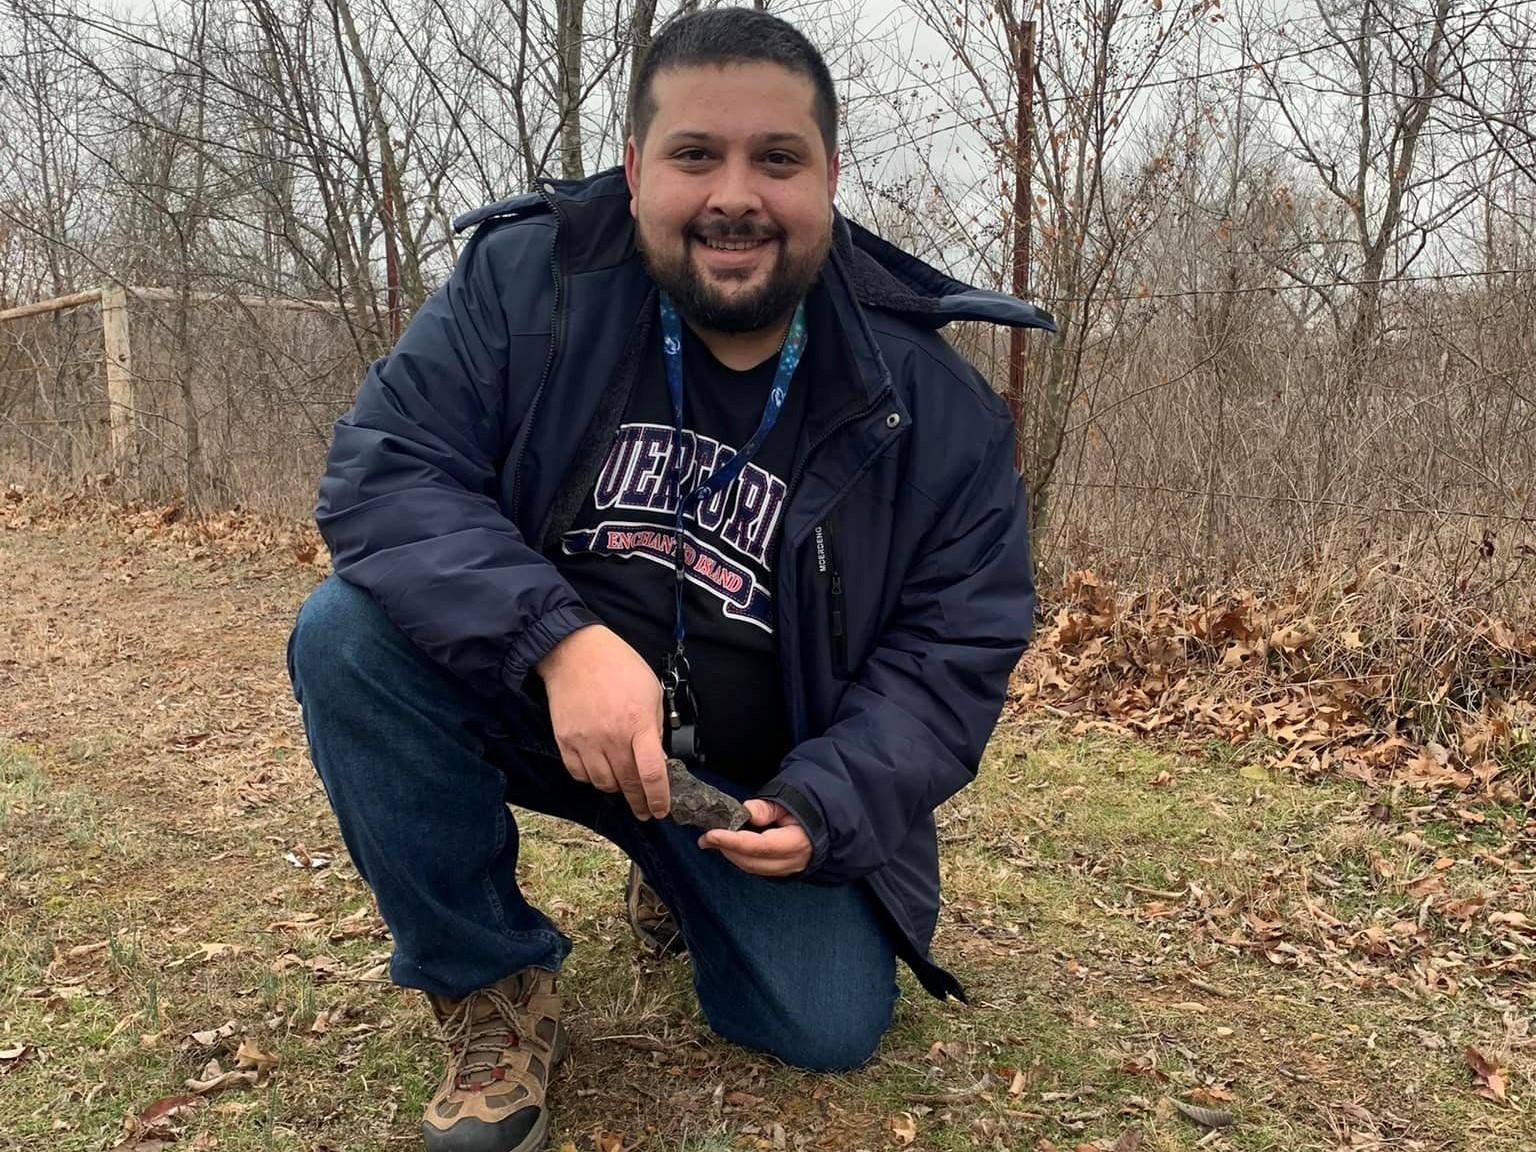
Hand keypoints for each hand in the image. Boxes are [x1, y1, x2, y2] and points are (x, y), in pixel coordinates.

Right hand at [535, 625, 669, 819]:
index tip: (661, 810)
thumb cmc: (618, 666)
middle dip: (639, 802)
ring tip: (624, 788)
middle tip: (645, 810)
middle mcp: (611, 737)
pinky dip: (592, 779)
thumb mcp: (651, 690)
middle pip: (628, 783)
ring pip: (603, 783)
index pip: (651, 773)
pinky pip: (579, 774)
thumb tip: (657, 757)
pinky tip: (601, 773)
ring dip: (616, 790)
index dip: (658, 798)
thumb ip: (655, 726)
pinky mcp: (565, 741)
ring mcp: (585, 741)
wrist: (575, 653)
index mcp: (637, 723)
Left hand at [698, 799, 811, 876]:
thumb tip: (747, 811)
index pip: (759, 846)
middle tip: (706, 838)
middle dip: (726, 849)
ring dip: (730, 854)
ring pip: (752, 868)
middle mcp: (791, 861)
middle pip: (752, 861)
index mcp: (796, 842)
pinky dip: (740, 858)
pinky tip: (729, 847)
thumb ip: (768, 807)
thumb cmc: (807, 809)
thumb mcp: (790, 801)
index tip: (711, 834)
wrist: (826, 824)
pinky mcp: (781, 871)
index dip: (733, 841)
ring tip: (713, 841)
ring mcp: (787, 869)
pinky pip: (756, 868)